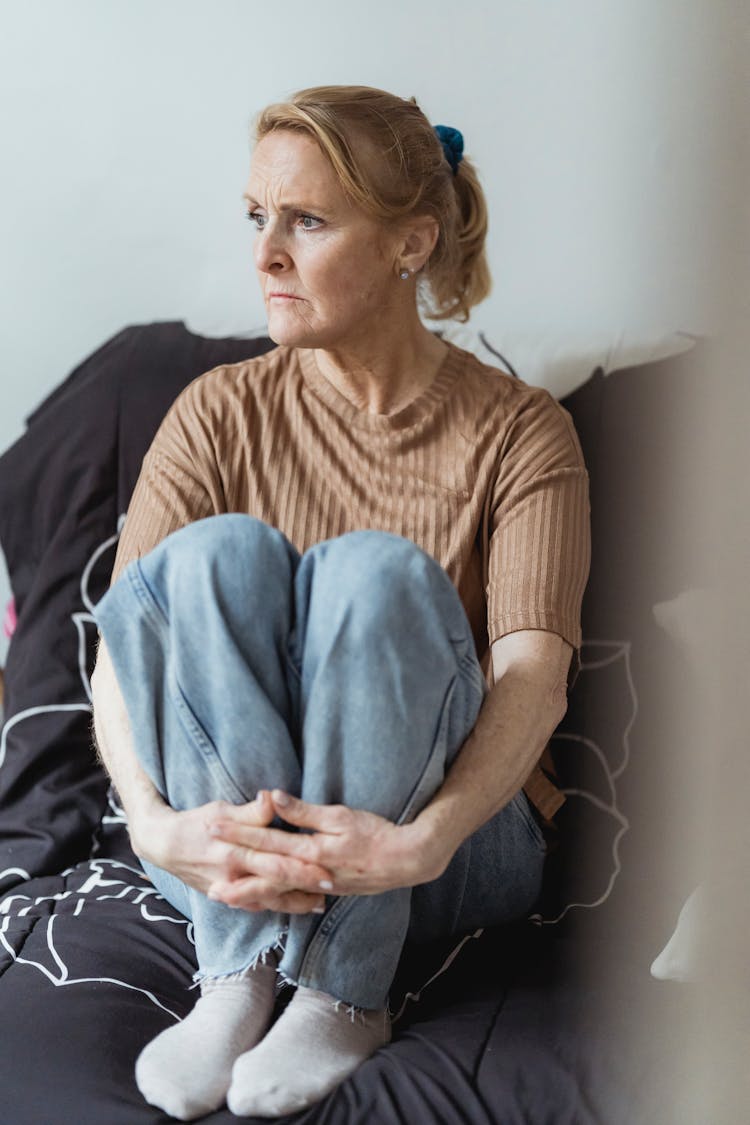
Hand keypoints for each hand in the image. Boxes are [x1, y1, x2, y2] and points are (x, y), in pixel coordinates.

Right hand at [132, 791, 334, 914]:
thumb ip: (251, 811)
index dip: (302, 866)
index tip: (326, 867)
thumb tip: (273, 798)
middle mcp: (233, 876)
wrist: (163, 846)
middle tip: (331, 886)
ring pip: (267, 900)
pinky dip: (275, 907)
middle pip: (275, 884)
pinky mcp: (225, 896)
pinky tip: (293, 907)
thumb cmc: (196, 822)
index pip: (275, 861)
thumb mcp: (221, 811)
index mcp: (235, 852)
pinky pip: (254, 905)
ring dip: (294, 903)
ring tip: (319, 903)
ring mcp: (229, 890)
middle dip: (304, 887)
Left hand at [205, 790, 450, 908]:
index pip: (265, 841)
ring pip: (275, 891)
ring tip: (222, 895)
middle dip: (233, 869)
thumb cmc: (376, 833)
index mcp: (311, 851)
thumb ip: (304, 811)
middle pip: (263, 871)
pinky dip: (272, 900)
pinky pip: (290, 899)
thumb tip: (271, 798)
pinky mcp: (324, 891)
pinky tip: (259, 902)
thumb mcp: (340, 816)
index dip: (238, 834)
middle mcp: (309, 873)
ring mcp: (316, 886)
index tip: (213, 827)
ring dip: (247, 892)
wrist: (406, 860)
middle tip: (205, 869)